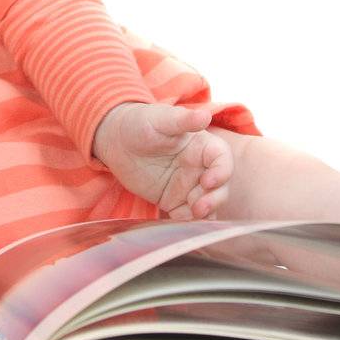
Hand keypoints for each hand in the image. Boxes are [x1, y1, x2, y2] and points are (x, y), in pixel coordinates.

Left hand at [92, 101, 233, 219]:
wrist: (116, 141)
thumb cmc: (141, 123)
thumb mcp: (160, 119)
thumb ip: (183, 120)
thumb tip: (205, 115)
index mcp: (202, 146)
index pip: (222, 159)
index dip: (222, 172)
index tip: (208, 181)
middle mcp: (200, 167)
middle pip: (220, 187)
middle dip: (214, 199)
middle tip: (198, 207)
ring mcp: (188, 186)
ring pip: (208, 204)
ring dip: (205, 213)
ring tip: (192, 217)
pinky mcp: (174, 201)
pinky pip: (187, 216)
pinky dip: (188, 223)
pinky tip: (178, 225)